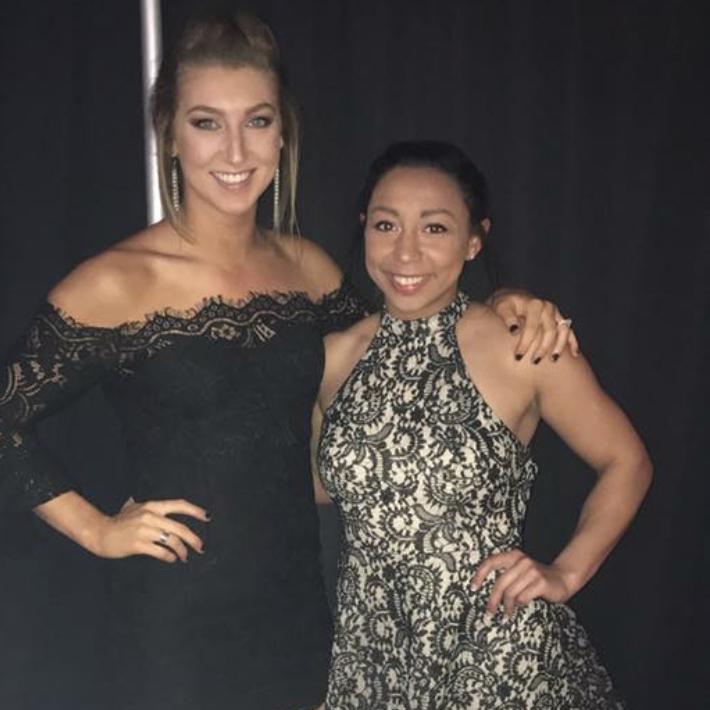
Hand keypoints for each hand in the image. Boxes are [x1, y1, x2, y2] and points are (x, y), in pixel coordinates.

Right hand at [92, 498, 208, 562]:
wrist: (99, 532)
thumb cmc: (119, 521)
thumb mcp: (136, 508)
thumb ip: (153, 509)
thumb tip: (169, 511)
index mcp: (153, 506)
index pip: (179, 505)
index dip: (195, 511)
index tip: (207, 517)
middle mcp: (150, 516)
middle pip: (180, 528)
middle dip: (194, 539)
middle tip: (200, 547)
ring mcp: (144, 530)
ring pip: (172, 541)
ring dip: (182, 551)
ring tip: (184, 556)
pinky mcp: (137, 544)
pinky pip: (160, 552)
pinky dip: (169, 556)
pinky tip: (171, 559)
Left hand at [471, 549, 576, 617]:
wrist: (563, 578)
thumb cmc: (536, 578)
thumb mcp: (519, 572)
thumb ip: (506, 576)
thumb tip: (487, 594)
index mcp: (513, 556)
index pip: (491, 562)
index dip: (480, 575)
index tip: (473, 588)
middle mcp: (521, 561)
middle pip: (500, 582)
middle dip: (492, 600)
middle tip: (488, 614)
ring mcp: (532, 571)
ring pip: (511, 592)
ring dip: (506, 608)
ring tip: (504, 617)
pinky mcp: (541, 582)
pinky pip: (523, 597)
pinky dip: (518, 606)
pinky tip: (518, 610)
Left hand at [488, 290, 579, 361]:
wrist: (514, 300)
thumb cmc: (506, 306)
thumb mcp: (502, 308)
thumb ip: (507, 317)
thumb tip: (514, 330)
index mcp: (534, 304)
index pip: (532, 327)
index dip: (525, 343)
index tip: (518, 356)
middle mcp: (547, 307)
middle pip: (549, 330)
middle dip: (542, 348)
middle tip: (534, 362)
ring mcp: (555, 313)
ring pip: (563, 330)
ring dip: (559, 346)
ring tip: (553, 360)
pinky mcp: (560, 319)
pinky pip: (569, 331)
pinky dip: (573, 342)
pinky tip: (573, 355)